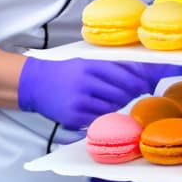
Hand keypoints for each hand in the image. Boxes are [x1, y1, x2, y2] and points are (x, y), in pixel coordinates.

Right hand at [17, 58, 181, 129]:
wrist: (33, 83)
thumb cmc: (65, 72)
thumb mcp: (87, 62)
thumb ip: (112, 67)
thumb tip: (145, 71)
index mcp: (91, 66)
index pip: (126, 74)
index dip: (141, 80)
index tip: (148, 82)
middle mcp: (86, 82)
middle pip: (124, 92)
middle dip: (133, 93)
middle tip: (138, 93)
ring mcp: (80, 101)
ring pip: (114, 107)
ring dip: (120, 105)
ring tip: (116, 100)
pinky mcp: (74, 117)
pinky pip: (99, 118)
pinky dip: (105, 115)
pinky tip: (102, 110)